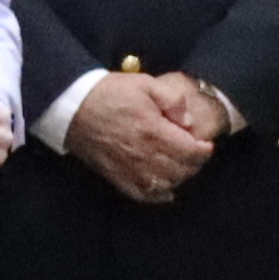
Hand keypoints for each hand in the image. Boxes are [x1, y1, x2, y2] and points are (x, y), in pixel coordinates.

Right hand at [68, 70, 218, 202]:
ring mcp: (131, 170)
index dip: (204, 150)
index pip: (191, 152)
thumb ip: (172, 100)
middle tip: (194, 153)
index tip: (205, 143)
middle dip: (194, 163)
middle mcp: (145, 156)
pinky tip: (166, 188)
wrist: (73, 108)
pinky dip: (159, 195)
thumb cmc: (110, 93)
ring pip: (167, 185)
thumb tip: (189, 120)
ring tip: (180, 166)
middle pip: (182, 171)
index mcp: (154, 132)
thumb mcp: (145, 84)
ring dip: (179, 178)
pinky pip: (144, 195)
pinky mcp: (117, 178)